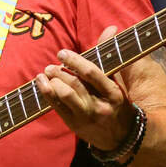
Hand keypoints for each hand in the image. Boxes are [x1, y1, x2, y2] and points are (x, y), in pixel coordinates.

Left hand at [36, 26, 136, 150]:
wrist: (123, 139)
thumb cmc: (119, 104)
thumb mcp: (119, 82)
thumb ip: (110, 56)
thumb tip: (110, 28)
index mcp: (114, 94)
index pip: (92, 73)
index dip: (75, 61)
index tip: (63, 53)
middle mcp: (100, 106)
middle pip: (75, 84)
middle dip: (59, 72)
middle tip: (52, 64)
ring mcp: (86, 118)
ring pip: (64, 96)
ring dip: (51, 82)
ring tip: (46, 72)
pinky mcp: (74, 125)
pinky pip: (57, 107)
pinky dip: (47, 93)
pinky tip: (42, 83)